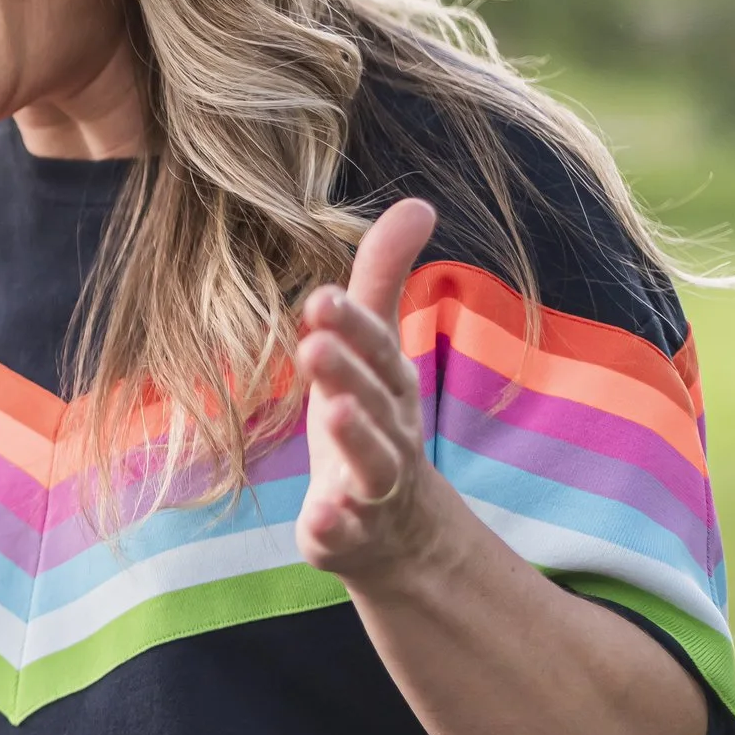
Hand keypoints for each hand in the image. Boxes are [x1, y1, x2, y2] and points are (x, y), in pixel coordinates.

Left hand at [294, 197, 451, 581]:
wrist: (400, 532)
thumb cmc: (374, 416)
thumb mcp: (373, 347)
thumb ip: (383, 278)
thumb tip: (420, 201)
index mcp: (388, 383)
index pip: (374, 348)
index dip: (351, 325)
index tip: (320, 297)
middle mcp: (389, 431)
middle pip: (372, 399)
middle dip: (347, 371)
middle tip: (314, 344)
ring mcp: (371, 486)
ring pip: (370, 463)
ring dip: (354, 438)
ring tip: (332, 412)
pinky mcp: (347, 533)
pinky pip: (344, 533)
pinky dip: (335, 527)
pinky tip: (319, 520)